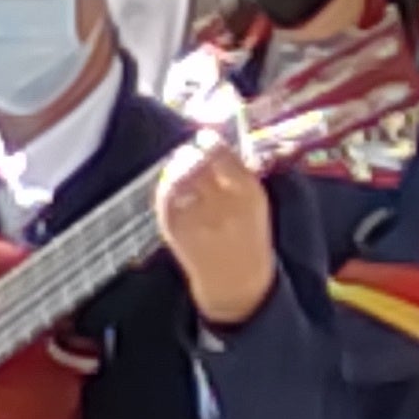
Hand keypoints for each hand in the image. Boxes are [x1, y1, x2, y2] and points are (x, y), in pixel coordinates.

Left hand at [155, 138, 278, 325]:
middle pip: (196, 163)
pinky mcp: (175, 229)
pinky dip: (166, 187)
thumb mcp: (254, 201)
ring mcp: (195, 217)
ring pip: (177, 178)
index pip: (221, 154)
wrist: (237, 280)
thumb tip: (211, 138)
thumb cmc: (247, 234)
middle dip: (191, 154)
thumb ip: (235, 171)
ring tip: (182, 167)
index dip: (209, 142)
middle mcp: (221, 203)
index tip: (205, 139)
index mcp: (248, 193)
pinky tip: (171, 186)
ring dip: (177, 167)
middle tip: (191, 152)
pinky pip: (164, 197)